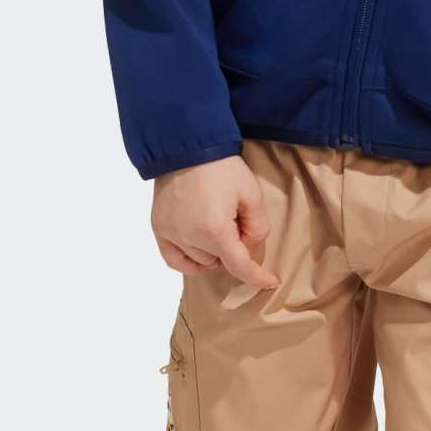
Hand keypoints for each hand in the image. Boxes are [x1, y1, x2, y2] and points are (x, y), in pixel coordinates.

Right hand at [151, 154, 278, 291]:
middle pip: (220, 260)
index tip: (270, 282)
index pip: (238, 265)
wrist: (188, 148)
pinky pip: (175, 260)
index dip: (256, 276)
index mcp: (214, 230)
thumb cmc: (223, 168)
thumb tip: (249, 245)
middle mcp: (189, 238)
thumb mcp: (251, 193)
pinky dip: (189, 261)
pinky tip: (200, 249)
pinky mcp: (159, 229)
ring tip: (218, 223)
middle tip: (237, 219)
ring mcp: (170, 235)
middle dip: (234, 246)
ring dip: (213, 252)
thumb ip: (257, 224)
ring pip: (199, 262)